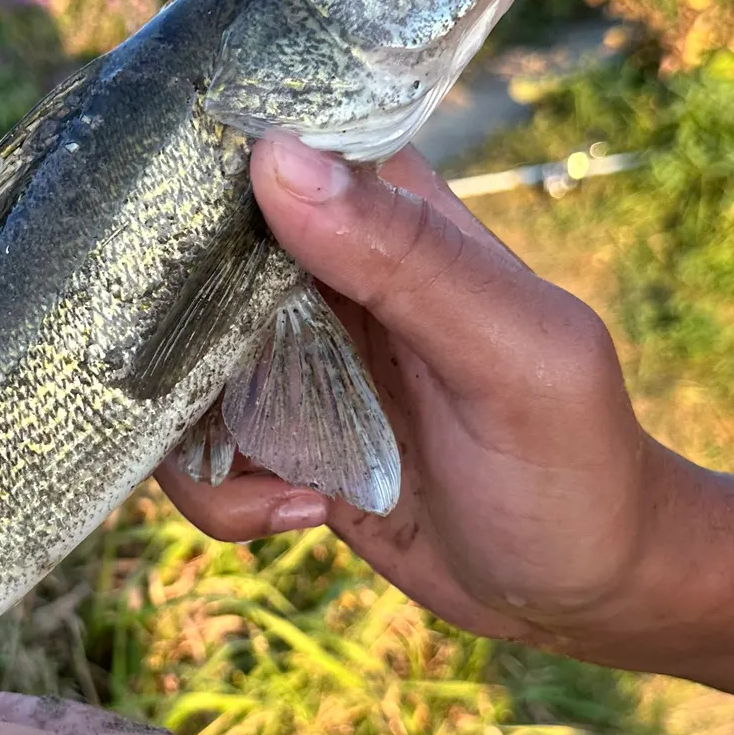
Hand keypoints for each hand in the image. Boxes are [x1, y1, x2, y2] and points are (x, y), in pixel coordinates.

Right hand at [159, 137, 671, 652]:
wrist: (582, 593)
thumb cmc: (578, 466)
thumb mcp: (516, 361)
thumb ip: (411, 259)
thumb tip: (275, 160)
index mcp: (383, 206)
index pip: (260, 141)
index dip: (187, 174)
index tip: (151, 240)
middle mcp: (319, 262)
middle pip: (181, 254)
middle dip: (165, 333)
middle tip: (219, 398)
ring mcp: (286, 347)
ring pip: (169, 356)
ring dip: (194, 437)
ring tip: (285, 490)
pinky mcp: (270, 426)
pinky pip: (190, 441)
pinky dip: (219, 490)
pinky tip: (298, 511)